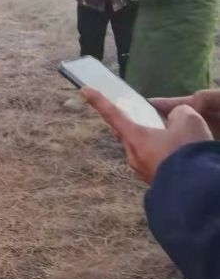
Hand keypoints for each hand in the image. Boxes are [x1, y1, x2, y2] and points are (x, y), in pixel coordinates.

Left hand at [81, 86, 212, 183]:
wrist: (193, 188)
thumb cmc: (186, 152)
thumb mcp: (187, 121)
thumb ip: (176, 115)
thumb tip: (173, 120)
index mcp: (135, 138)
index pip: (112, 115)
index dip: (99, 101)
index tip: (84, 90)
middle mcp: (132, 155)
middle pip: (127, 133)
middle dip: (135, 124)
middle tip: (149, 118)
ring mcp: (141, 170)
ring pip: (143, 148)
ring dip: (153, 141)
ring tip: (175, 139)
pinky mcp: (153, 180)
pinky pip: (154, 161)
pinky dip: (162, 154)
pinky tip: (178, 154)